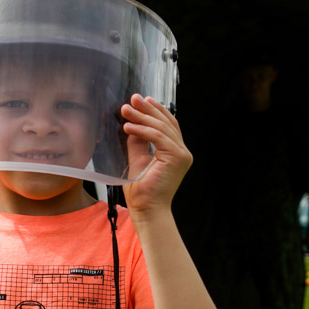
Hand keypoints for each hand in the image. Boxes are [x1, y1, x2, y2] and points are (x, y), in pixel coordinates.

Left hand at [120, 95, 191, 218]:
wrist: (147, 210)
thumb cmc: (141, 191)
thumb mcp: (137, 160)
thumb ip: (137, 142)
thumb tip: (132, 125)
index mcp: (175, 152)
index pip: (167, 125)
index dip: (155, 111)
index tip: (140, 100)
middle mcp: (182, 151)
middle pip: (166, 123)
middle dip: (148, 109)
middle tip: (132, 98)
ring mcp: (182, 154)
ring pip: (161, 128)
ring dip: (142, 117)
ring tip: (125, 110)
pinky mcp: (177, 157)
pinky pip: (158, 137)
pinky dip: (142, 130)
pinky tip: (128, 126)